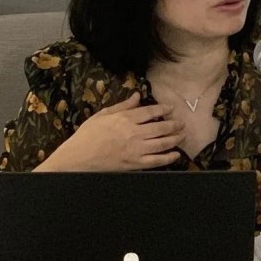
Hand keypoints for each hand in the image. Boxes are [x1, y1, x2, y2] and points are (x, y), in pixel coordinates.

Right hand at [37, 92, 185, 170]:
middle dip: (174, 124)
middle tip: (182, 123)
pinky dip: (168, 158)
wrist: (78, 158)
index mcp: (125, 119)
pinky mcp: (135, 164)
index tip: (171, 108)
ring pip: (162, 143)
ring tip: (182, 135)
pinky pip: (156, 161)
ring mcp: (135, 149)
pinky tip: (176, 154)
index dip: (163, 108)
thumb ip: (122, 106)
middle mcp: (133, 132)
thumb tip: (137, 96)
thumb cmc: (87, 135)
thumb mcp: (103, 114)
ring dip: (175, 138)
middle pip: (160, 126)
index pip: (149, 111)